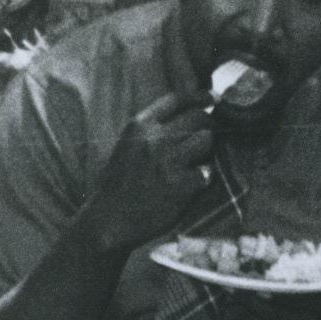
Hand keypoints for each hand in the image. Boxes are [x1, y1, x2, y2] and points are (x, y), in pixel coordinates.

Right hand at [81, 92, 216, 255]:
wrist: (107, 223)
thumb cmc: (116, 186)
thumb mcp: (126, 147)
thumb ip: (150, 130)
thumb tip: (186, 114)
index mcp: (138, 127)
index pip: (177, 99)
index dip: (199, 96)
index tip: (213, 98)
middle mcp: (154, 140)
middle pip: (199, 117)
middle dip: (207, 126)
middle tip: (205, 139)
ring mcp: (168, 162)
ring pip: (206, 139)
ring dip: (206, 150)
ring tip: (196, 162)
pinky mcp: (180, 185)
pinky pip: (207, 171)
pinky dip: (204, 177)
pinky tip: (193, 184)